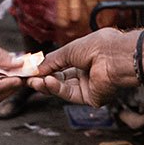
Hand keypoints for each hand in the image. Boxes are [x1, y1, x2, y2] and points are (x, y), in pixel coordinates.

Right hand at [26, 30, 140, 105]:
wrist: (114, 56)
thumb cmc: (98, 46)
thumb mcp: (68, 50)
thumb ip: (51, 61)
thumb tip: (36, 68)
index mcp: (84, 58)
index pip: (61, 66)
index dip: (46, 68)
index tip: (31, 70)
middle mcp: (87, 73)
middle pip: (60, 80)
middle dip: (43, 79)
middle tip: (28, 79)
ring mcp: (89, 86)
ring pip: (63, 88)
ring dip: (47, 85)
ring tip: (34, 81)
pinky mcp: (91, 98)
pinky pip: (70, 94)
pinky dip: (57, 89)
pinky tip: (47, 82)